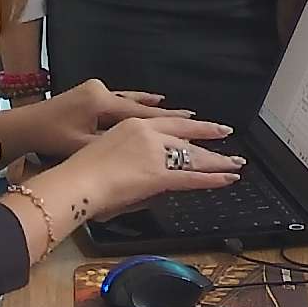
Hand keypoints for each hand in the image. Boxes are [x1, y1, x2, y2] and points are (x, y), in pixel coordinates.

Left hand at [23, 80, 193, 157]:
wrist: (20, 127)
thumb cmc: (48, 139)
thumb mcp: (82, 146)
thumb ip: (111, 146)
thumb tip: (139, 153)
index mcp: (101, 103)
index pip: (142, 113)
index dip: (169, 119)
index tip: (194, 120)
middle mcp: (102, 91)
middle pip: (140, 105)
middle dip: (166, 113)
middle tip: (194, 116)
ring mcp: (95, 90)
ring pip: (130, 100)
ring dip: (150, 106)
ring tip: (173, 107)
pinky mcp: (88, 94)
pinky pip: (119, 99)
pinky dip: (134, 102)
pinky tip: (146, 100)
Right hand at [50, 114, 242, 220]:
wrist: (73, 183)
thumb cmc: (79, 174)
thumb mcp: (108, 152)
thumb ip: (132, 157)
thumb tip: (149, 170)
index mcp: (133, 125)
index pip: (169, 124)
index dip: (189, 125)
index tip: (203, 124)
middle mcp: (148, 134)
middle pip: (185, 137)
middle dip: (208, 137)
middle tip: (226, 134)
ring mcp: (155, 153)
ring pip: (192, 157)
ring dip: (216, 162)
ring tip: (234, 164)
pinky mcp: (158, 174)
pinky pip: (191, 177)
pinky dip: (212, 179)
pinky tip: (226, 179)